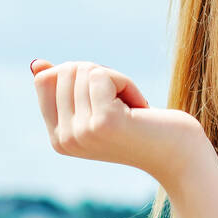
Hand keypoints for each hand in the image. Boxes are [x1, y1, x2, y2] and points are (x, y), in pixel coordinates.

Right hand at [30, 58, 215, 189]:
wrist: (179, 153)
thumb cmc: (144, 126)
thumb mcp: (100, 105)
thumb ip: (69, 88)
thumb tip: (37, 64)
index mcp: (58, 138)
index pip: (45, 80)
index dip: (81, 76)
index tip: (108, 100)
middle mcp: (63, 140)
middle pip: (64, 71)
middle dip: (101, 76)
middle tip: (124, 106)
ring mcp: (80, 133)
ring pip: (85, 70)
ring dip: (117, 81)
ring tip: (133, 110)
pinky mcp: (102, 122)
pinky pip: (102, 75)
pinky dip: (126, 83)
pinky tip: (140, 109)